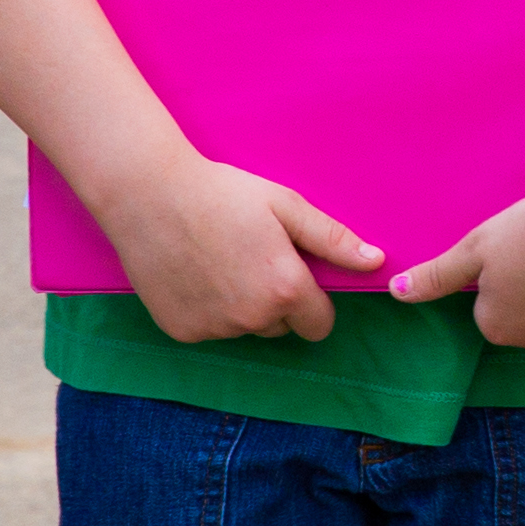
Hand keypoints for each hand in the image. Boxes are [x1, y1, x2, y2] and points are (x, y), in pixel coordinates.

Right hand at [99, 152, 379, 343]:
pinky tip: (194, 273)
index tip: (297, 276)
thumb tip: (376, 262)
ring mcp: (215, 329)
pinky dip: (207, 310)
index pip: (320, 324)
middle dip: (277, 302)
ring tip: (220, 260)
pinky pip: (210, 330)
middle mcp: (252, 318)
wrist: (149, 196)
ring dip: (241, 307)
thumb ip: (332, 240)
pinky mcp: (181, 332)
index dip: (313, 302)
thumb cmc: (223, 194)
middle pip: (282, 327)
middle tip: (252, 258)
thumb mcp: (285, 206)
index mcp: (285, 289)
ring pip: (244, 329)